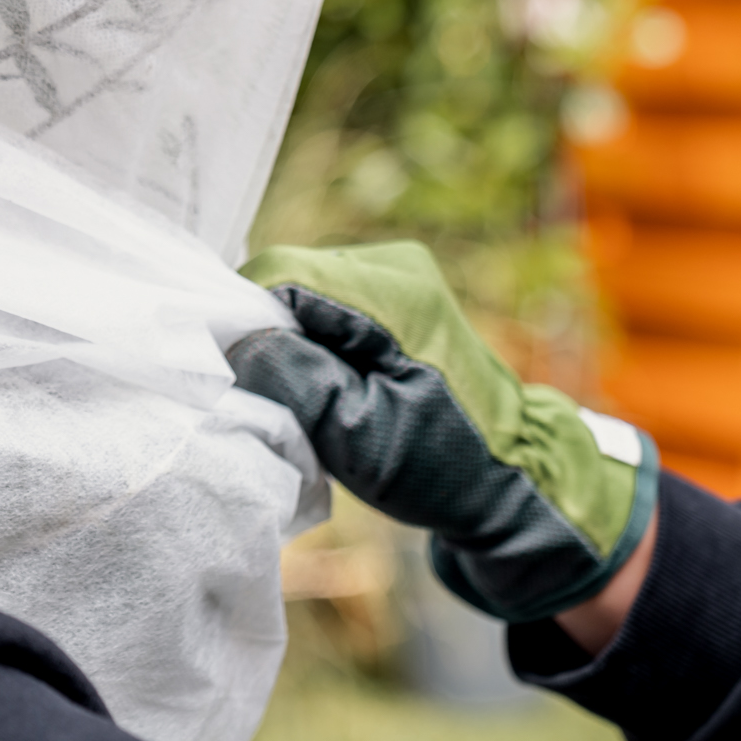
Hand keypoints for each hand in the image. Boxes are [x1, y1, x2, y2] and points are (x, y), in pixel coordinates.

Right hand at [226, 242, 654, 623]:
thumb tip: (233, 337)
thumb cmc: (435, 463)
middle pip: (286, 279)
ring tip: (311, 397)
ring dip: (288, 342)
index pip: (277, 274)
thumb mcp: (355, 434)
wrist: (507, 474)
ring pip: (299, 293)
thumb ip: (290, 376)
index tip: (246, 378)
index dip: (245, 321)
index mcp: (392, 291)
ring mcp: (394, 276)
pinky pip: (322, 305)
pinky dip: (311, 343)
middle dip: (268, 334)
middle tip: (281, 398)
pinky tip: (328, 384)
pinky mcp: (390, 295)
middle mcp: (392, 266)